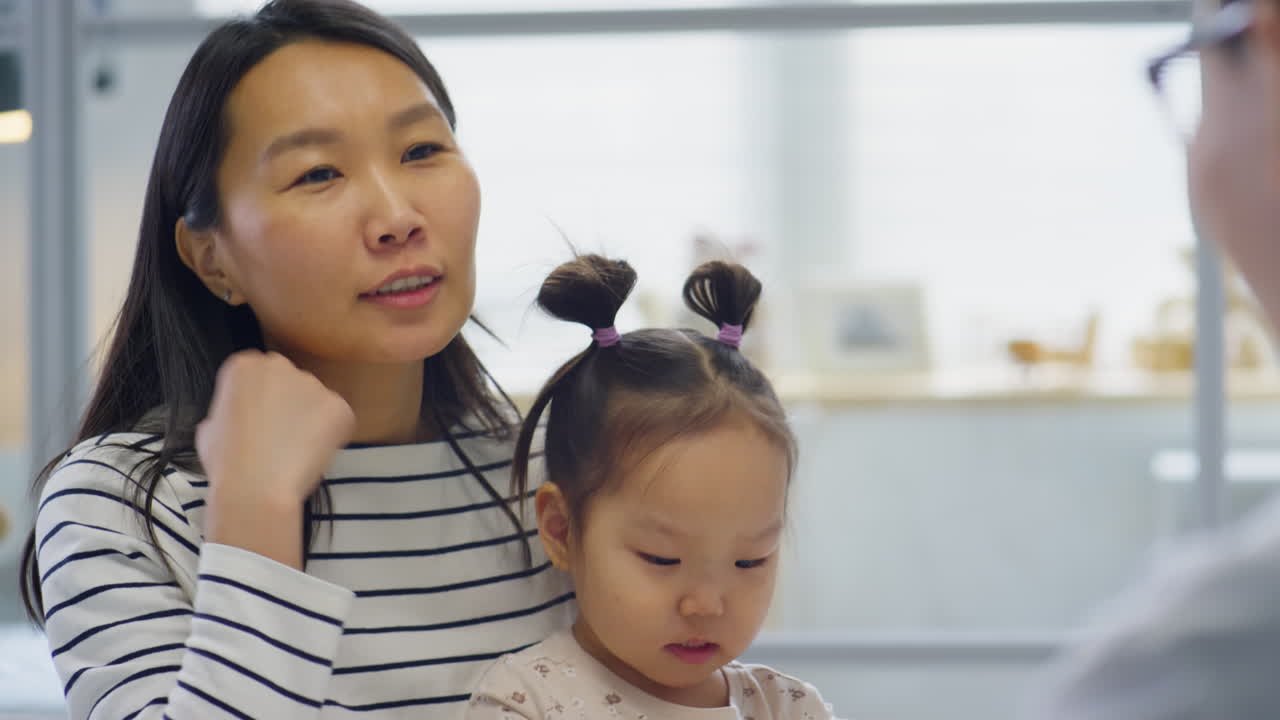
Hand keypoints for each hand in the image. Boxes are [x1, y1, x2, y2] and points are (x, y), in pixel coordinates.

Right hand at [196, 351, 354, 566]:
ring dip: (310, 419)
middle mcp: (279, 365)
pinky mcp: (339, 405)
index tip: (259, 420)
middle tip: (279, 435)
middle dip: (287, 403)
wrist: (255, 486)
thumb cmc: (226, 462)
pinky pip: (338, 418)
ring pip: (315, 399)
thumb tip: (237, 417)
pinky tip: (313, 454)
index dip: (260, 400)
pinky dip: (331, 435)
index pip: (257, 373)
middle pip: (288, 381)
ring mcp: (313, 383)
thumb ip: (229, 409)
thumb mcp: (209, 426)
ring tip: (295, 450)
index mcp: (244, 365)